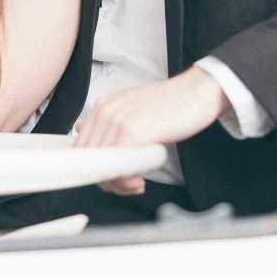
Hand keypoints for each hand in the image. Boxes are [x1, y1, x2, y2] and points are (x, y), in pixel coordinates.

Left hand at [73, 67, 228, 195]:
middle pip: (89, 161)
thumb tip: (80, 129)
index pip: (81, 147)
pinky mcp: (132, 132)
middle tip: (127, 184)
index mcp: (103, 106)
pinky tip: (141, 180)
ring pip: (103, 167)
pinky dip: (127, 181)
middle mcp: (106, 111)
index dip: (95, 169)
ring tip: (136, 184)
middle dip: (107, 181)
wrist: (196, 91)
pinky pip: (118, 166)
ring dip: (119, 185)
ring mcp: (118, 121)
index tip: (112, 177)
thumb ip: (107, 122)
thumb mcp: (132, 109)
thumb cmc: (169, 103)